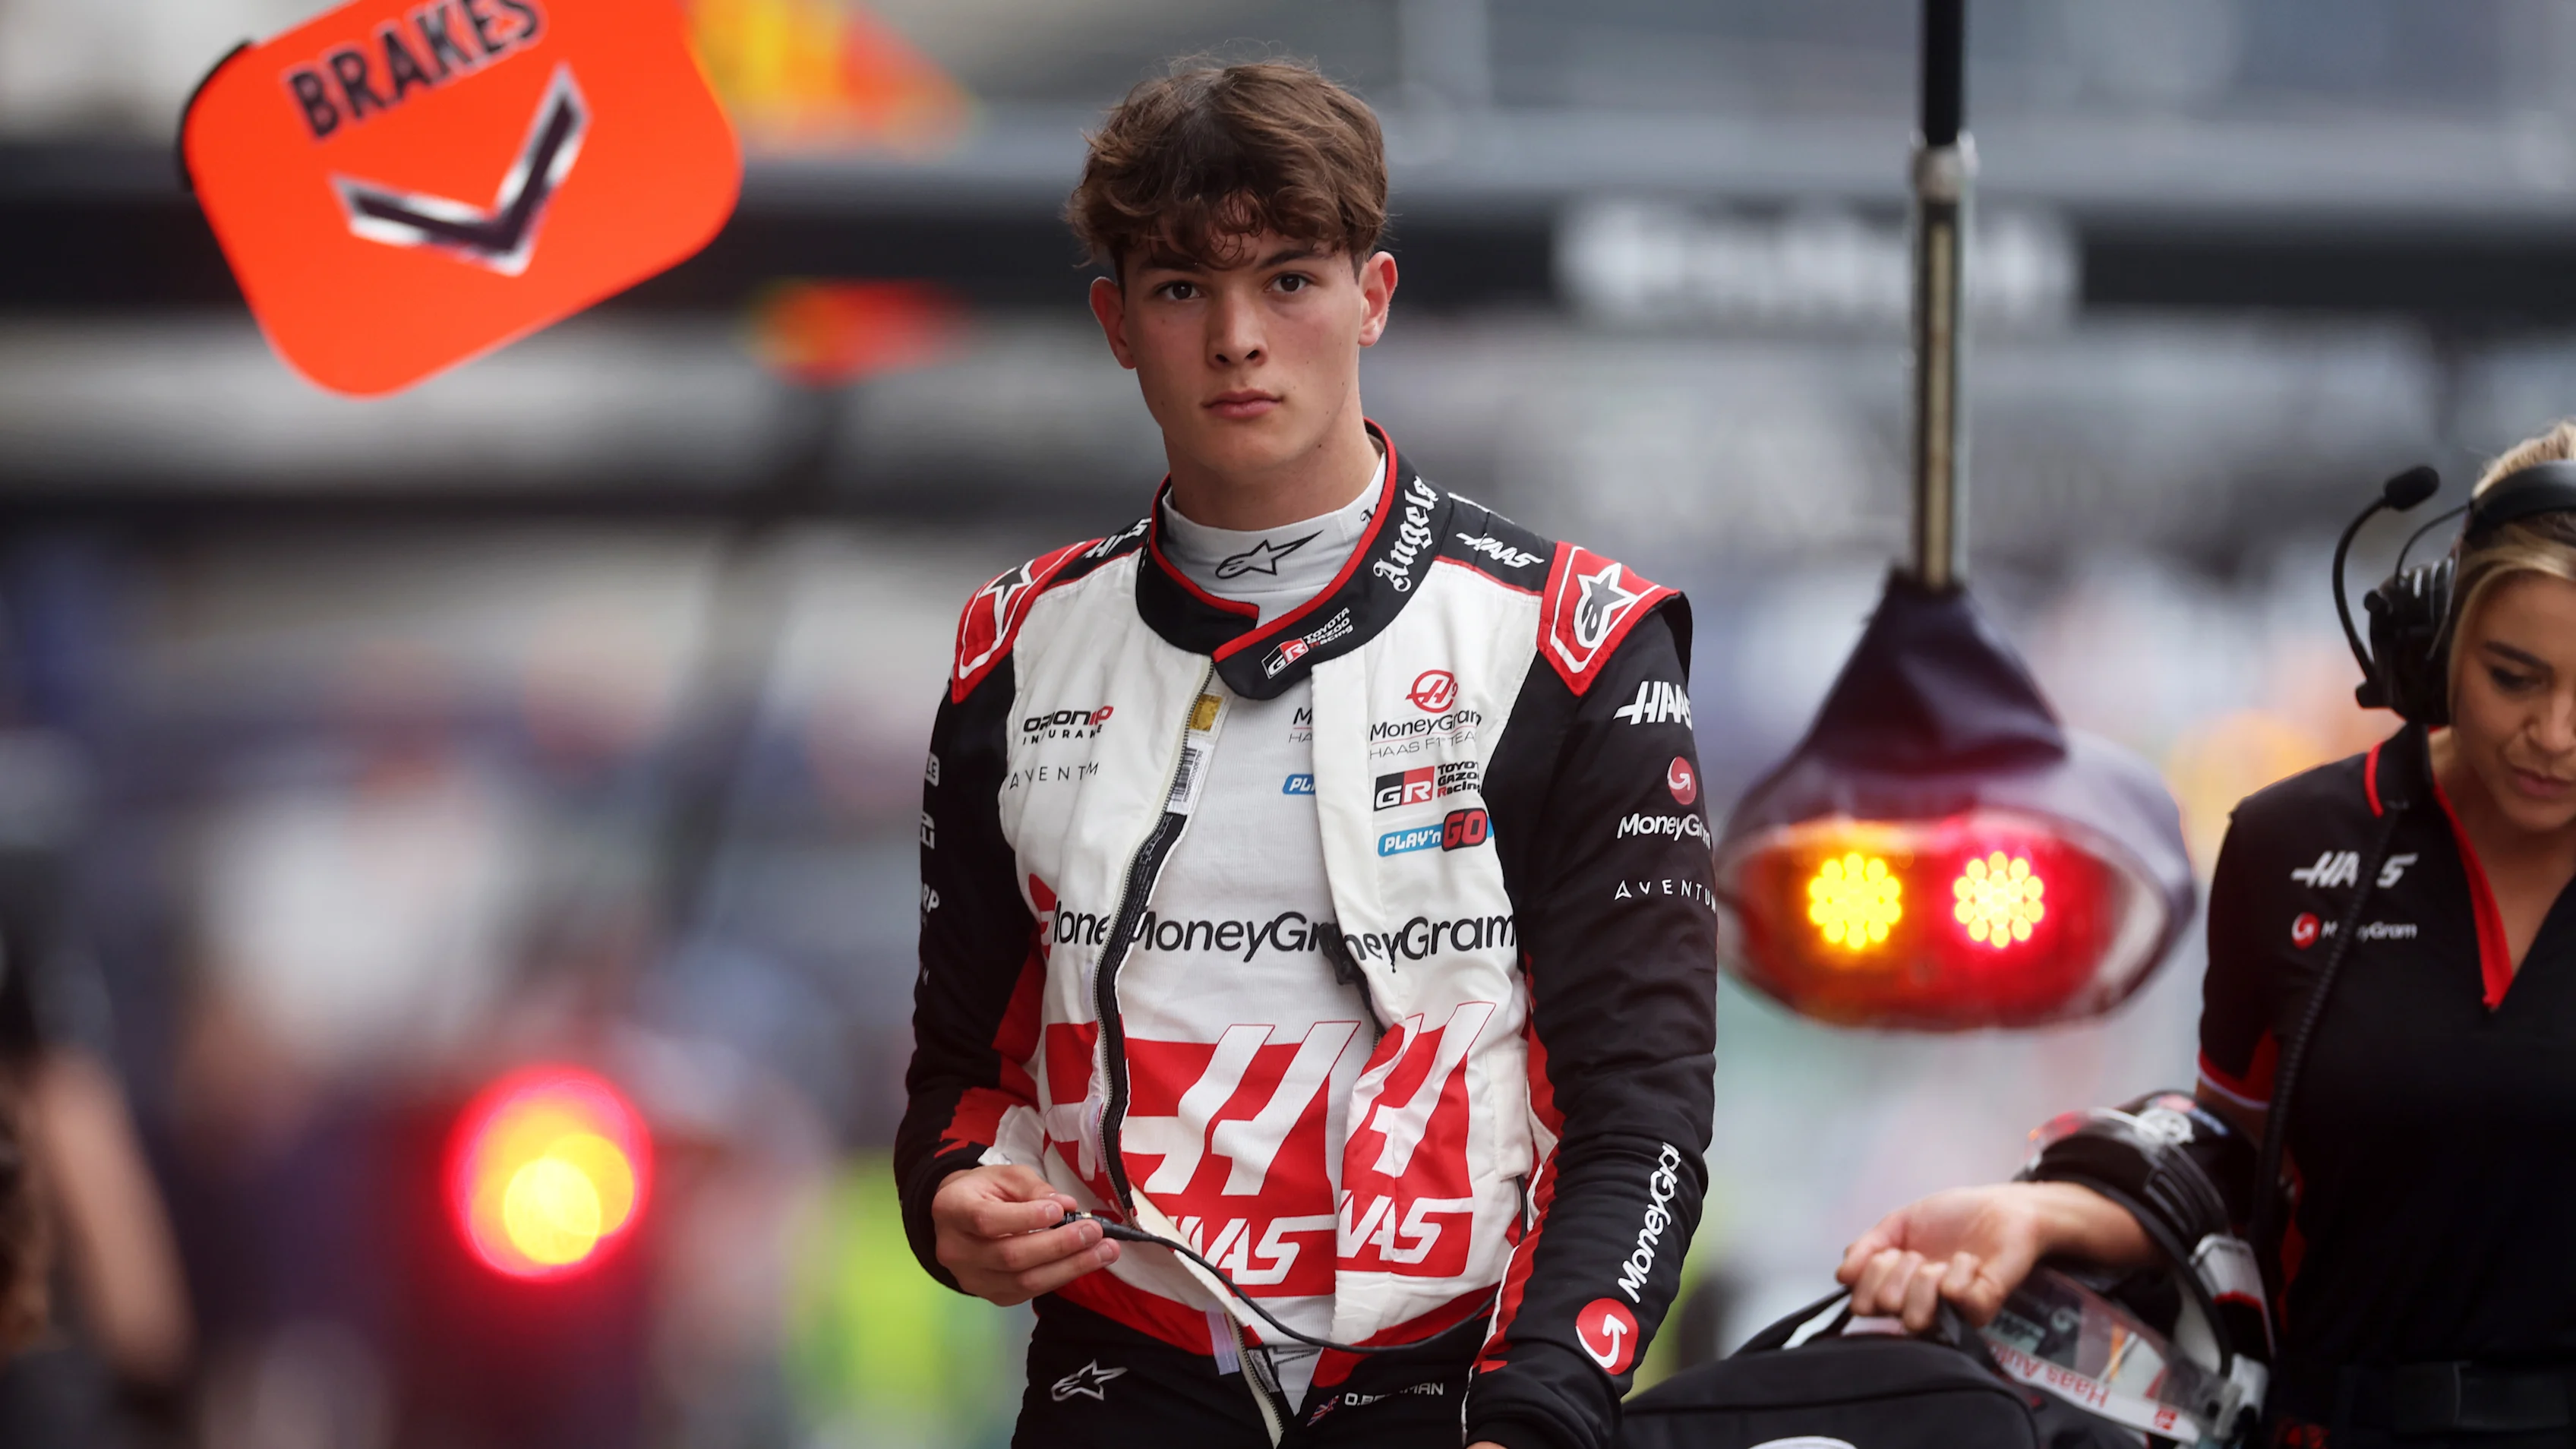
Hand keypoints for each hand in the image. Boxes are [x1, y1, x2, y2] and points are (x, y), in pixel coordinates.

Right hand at [932, 1164, 1118, 1306]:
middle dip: (1058, 1245)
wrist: (960, 1217)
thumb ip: (1034, 1189)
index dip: (1025, 1218)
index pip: (986, 1221)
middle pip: (1010, 1256)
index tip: (1060, 1210)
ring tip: (1104, 1251)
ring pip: (1023, 1282)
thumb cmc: (985, 1191)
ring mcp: (971, 1279)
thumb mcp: (1006, 1176)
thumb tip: (1067, 1206)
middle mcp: (954, 1251)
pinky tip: (1084, 1262)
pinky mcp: (991, 1296)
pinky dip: (1060, 1277)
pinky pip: (1028, 1293)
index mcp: (952, 1210)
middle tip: (1095, 1231)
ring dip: (1069, 1267)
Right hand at [1836, 1182, 2147, 1331]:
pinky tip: (1970, 1260)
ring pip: (1915, 1316)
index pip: (1862, 1303)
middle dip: (1895, 1272)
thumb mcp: (1900, 1223)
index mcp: (1898, 1290)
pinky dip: (1958, 1270)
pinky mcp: (1982, 1308)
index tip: (1891, 1251)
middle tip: (1919, 1255)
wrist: (2006, 1209)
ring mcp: (1951, 1313)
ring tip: (1942, 1260)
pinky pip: (1954, 1299)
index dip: (1869, 1275)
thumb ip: (1866, 1247)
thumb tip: (1841, 1276)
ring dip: (1923, 1277)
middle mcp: (1921, 1307)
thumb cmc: (1954, 1217)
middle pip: (1884, 1309)